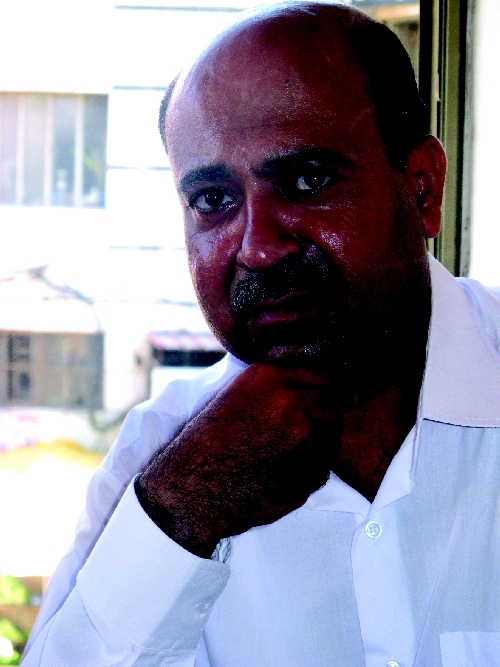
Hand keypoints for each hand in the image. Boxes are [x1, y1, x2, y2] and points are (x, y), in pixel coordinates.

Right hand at [136, 363, 342, 556]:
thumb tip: (310, 378)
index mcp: (270, 376)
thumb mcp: (235, 392)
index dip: (327, 382)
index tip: (331, 389)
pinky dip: (314, 464)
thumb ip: (276, 382)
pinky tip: (285, 469)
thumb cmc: (206, 440)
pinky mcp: (312, 472)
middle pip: (335, 397)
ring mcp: (305, 438)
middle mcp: (292, 401)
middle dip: (326, 407)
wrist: (192, 489)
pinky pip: (325, 461)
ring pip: (333, 429)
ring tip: (289, 448)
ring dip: (321, 435)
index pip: (321, 370)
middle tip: (307, 422)